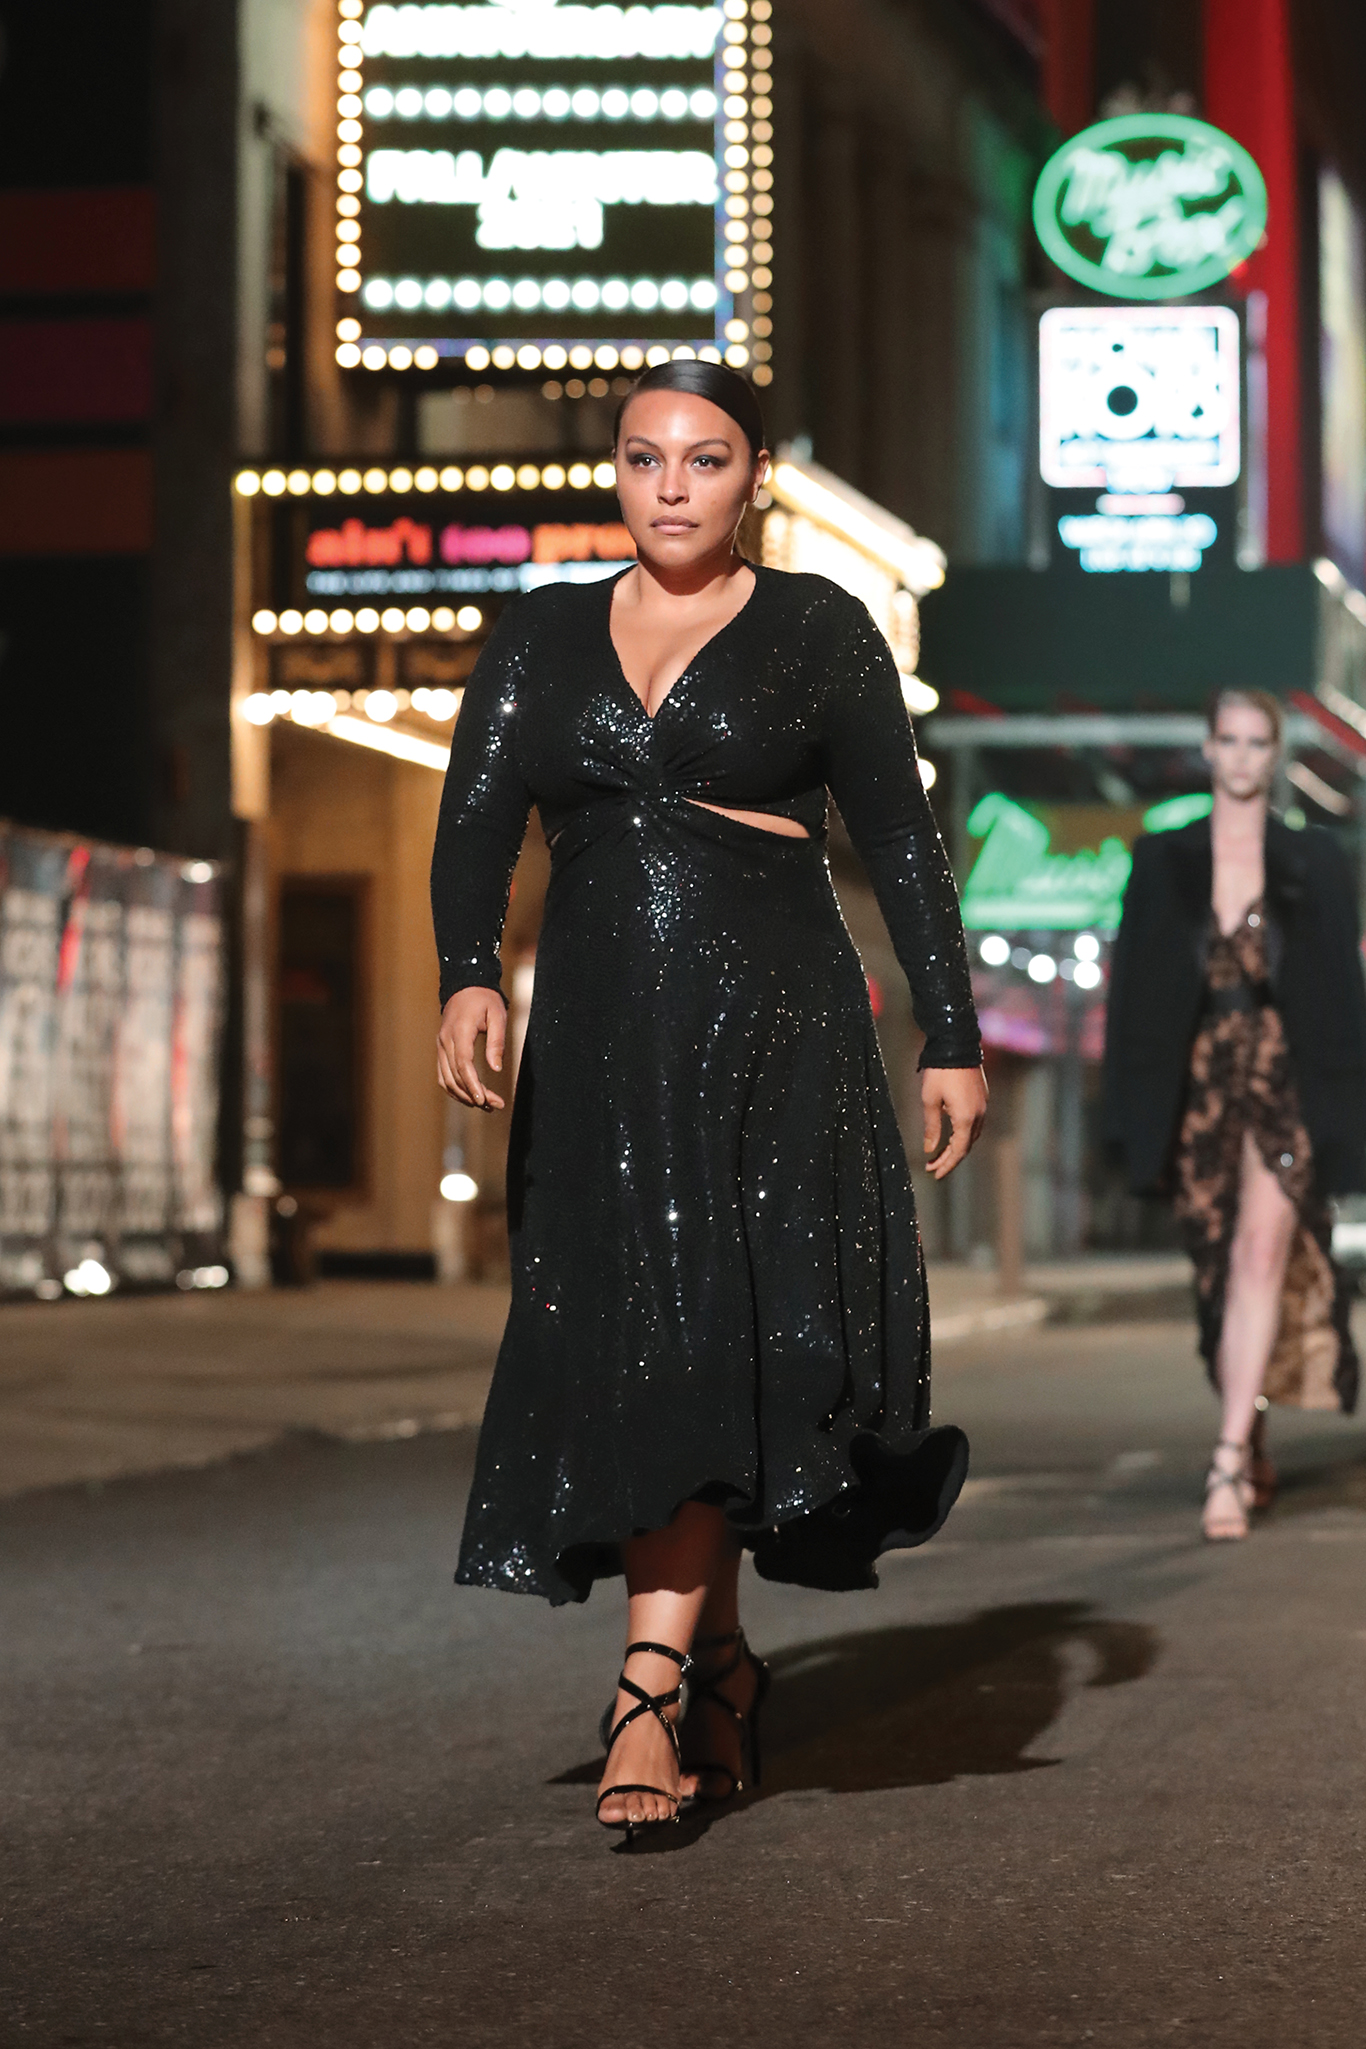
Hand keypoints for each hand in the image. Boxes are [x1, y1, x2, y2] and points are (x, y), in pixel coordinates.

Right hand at [437, 987, 507, 1109]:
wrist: (465, 985)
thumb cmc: (485, 999)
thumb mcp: (498, 1015)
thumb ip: (496, 1042)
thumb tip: (496, 1069)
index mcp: (460, 1032)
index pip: (463, 1065)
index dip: (473, 1085)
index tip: (485, 1100)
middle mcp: (445, 1041)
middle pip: (455, 1077)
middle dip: (473, 1095)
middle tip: (495, 1106)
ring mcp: (441, 1045)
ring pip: (446, 1080)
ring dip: (464, 1096)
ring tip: (485, 1106)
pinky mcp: (441, 1048)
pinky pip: (443, 1074)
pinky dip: (454, 1088)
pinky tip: (470, 1096)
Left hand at [921, 1065, 987, 1178]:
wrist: (957, 1045)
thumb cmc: (940, 1072)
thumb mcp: (930, 1100)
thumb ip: (931, 1127)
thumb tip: (930, 1149)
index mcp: (966, 1118)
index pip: (958, 1151)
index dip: (947, 1165)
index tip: (935, 1174)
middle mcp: (979, 1115)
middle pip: (966, 1146)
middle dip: (949, 1159)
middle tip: (933, 1167)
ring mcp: (983, 1105)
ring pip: (972, 1135)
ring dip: (956, 1146)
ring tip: (939, 1153)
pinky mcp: (982, 1097)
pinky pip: (974, 1123)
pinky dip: (962, 1133)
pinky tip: (950, 1132)